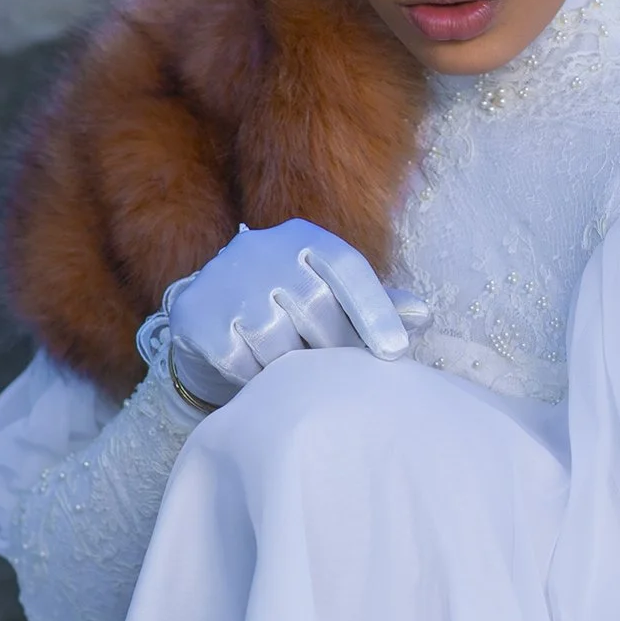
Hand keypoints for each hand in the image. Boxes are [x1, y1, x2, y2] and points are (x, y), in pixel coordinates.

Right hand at [161, 220, 425, 406]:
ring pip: (276, 337)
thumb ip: (376, 304)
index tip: (396, 352)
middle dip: (335, 347)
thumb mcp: (332, 297)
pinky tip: (260, 381)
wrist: (209, 316)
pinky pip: (239, 359)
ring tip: (296, 376)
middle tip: (342, 376)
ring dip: (292, 367)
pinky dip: (255, 378)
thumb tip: (422, 315)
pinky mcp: (197, 316)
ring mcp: (225, 281)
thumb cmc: (289, 309)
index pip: (346, 269)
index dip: (375, 310)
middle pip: (315, 305)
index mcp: (303, 240)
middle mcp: (261, 250)